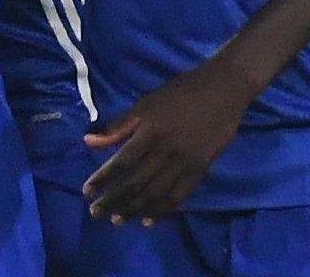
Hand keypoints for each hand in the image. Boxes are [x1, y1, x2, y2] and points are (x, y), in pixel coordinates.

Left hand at [82, 60, 253, 223]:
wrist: (223, 90)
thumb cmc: (179, 93)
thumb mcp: (145, 104)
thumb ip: (119, 126)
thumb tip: (88, 141)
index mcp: (150, 131)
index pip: (122, 161)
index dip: (103, 178)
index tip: (86, 191)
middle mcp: (167, 150)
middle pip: (136, 182)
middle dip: (113, 200)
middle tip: (95, 213)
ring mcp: (186, 162)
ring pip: (157, 193)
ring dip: (134, 209)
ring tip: (117, 220)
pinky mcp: (202, 169)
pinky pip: (180, 196)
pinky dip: (163, 210)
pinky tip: (148, 220)